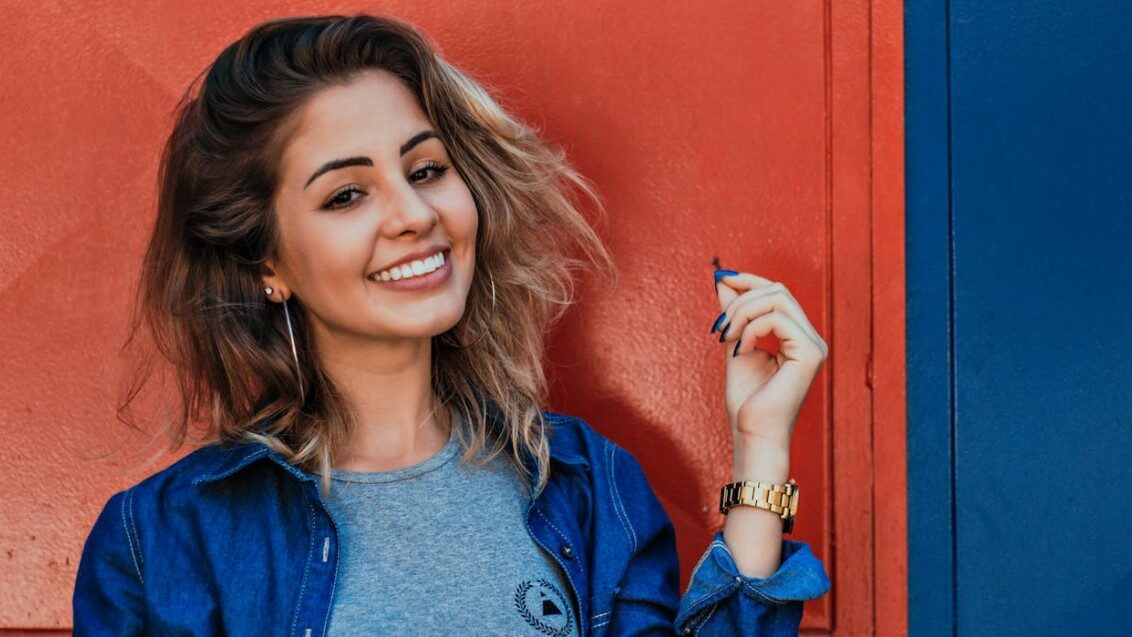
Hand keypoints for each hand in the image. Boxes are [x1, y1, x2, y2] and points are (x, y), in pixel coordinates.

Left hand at [711, 269, 828, 447]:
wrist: (752, 433)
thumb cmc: (746, 400)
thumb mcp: (735, 345)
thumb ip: (734, 314)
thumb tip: (723, 280)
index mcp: (797, 337)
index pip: (777, 292)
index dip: (748, 280)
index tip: (720, 279)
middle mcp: (810, 339)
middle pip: (778, 290)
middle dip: (741, 299)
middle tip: (720, 325)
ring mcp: (814, 346)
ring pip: (778, 298)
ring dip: (743, 312)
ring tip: (727, 337)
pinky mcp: (810, 354)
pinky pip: (778, 318)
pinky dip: (752, 328)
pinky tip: (742, 348)